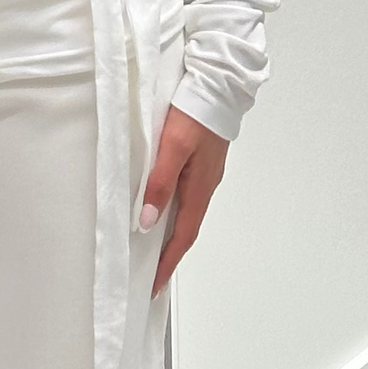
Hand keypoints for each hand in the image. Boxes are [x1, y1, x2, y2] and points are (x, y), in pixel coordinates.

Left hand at [141, 104, 230, 295]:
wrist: (219, 83)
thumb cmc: (195, 112)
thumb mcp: (172, 146)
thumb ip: (161, 182)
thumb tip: (149, 220)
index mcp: (200, 186)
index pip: (183, 235)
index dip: (168, 262)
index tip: (155, 285)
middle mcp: (206, 184)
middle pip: (187, 227)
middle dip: (170, 253)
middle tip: (152, 274)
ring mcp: (205, 172)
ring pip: (187, 210)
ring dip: (172, 231)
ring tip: (153, 248)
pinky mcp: (202, 160)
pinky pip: (187, 193)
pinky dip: (175, 209)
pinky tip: (163, 206)